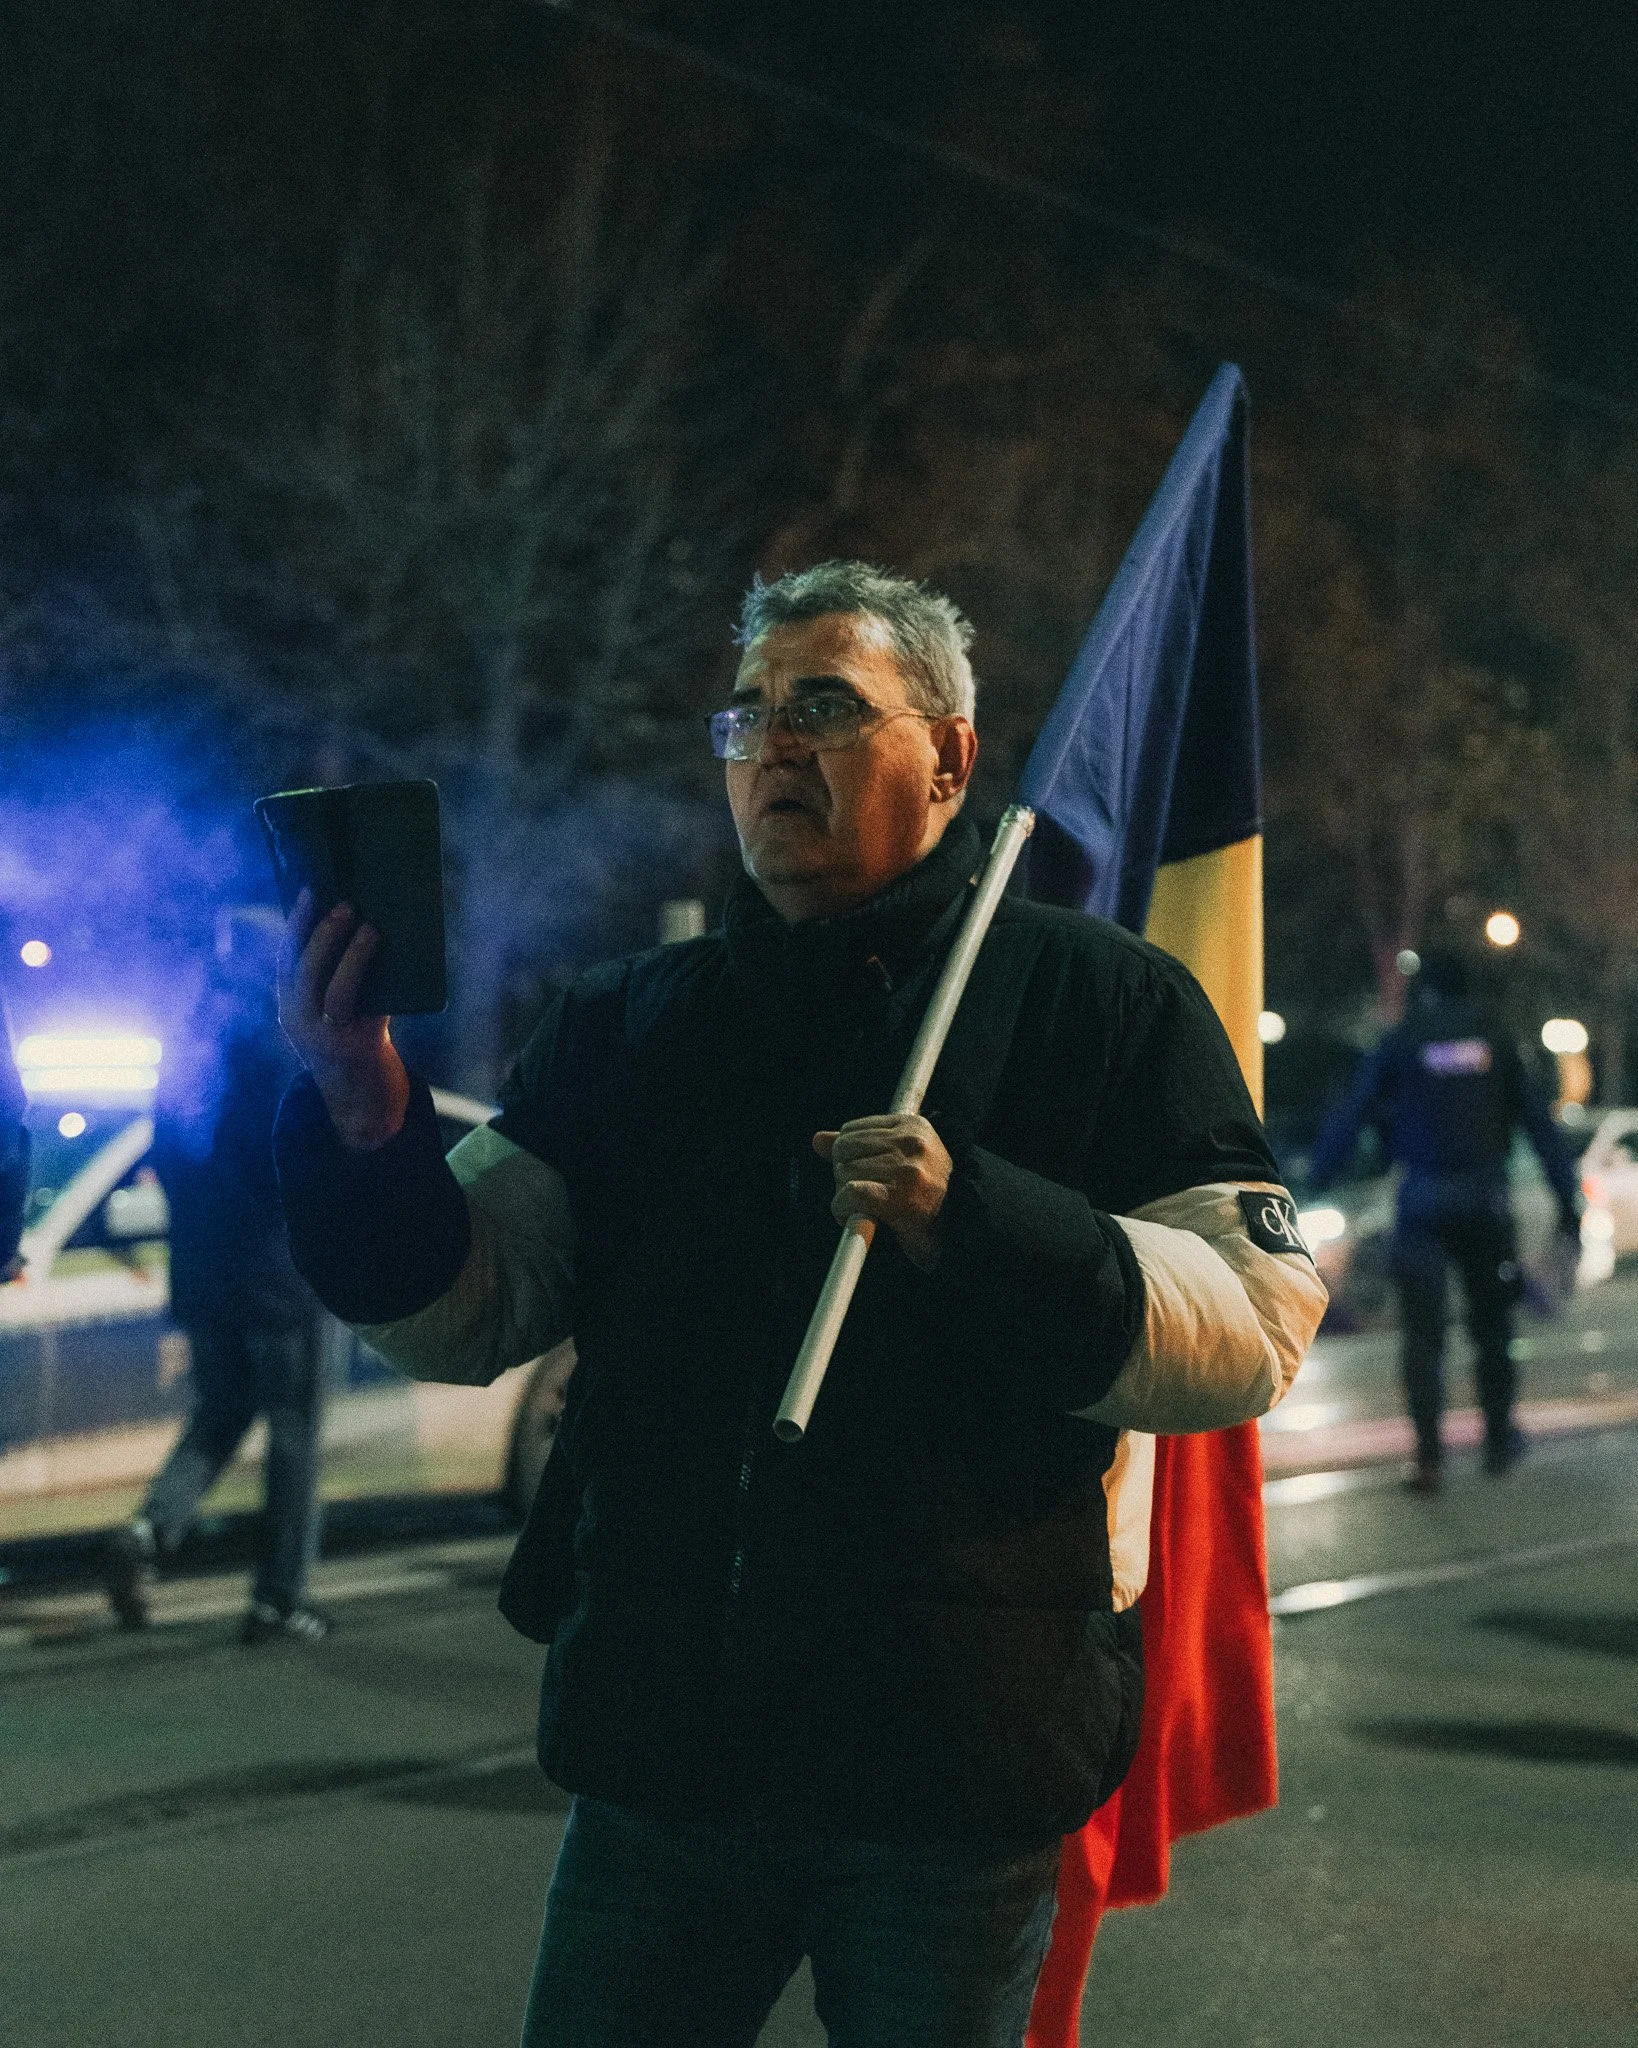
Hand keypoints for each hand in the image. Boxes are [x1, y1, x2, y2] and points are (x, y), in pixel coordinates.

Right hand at [277, 889, 409, 1149]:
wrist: (362, 1106)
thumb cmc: (349, 1047)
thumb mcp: (327, 1015)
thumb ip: (330, 981)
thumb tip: (355, 925)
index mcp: (289, 1008)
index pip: (285, 959)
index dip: (295, 924)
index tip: (308, 891)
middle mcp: (301, 1022)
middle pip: (306, 972)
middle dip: (324, 935)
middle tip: (345, 905)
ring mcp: (329, 1037)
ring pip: (338, 991)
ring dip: (354, 958)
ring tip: (371, 930)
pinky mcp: (360, 1049)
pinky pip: (373, 1010)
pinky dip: (384, 985)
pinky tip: (397, 963)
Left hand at [814, 1113, 951, 1271]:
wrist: (963, 1228)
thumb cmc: (927, 1196)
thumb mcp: (899, 1160)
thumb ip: (859, 1145)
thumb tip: (817, 1139)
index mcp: (913, 1125)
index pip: (851, 1130)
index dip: (848, 1156)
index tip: (863, 1176)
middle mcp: (911, 1142)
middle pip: (844, 1149)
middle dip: (844, 1174)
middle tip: (862, 1195)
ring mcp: (906, 1169)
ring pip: (843, 1173)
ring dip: (844, 1195)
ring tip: (864, 1208)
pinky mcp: (899, 1197)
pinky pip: (850, 1194)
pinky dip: (842, 1208)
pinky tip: (852, 1216)